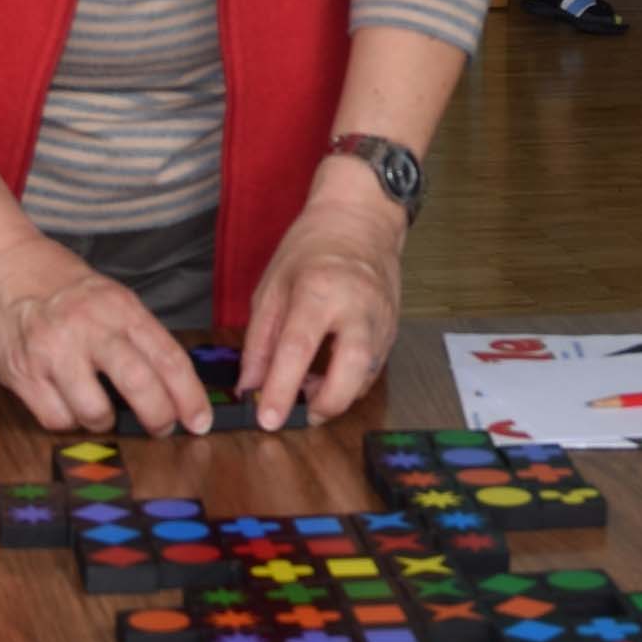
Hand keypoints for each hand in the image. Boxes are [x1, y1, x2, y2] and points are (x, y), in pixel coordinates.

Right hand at [0, 251, 207, 432]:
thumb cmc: (58, 283)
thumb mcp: (108, 294)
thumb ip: (136, 334)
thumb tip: (172, 384)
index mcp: (118, 306)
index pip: (168, 357)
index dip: (190, 396)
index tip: (200, 420)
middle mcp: (88, 328)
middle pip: (140, 386)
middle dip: (159, 417)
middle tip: (162, 427)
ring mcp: (53, 352)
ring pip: (96, 412)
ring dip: (106, 421)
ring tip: (103, 410)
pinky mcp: (22, 374)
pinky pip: (57, 419)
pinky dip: (69, 420)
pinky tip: (69, 404)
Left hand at [239, 168, 404, 427]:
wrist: (361, 222)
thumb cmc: (311, 249)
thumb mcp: (272, 286)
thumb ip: (260, 340)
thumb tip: (250, 385)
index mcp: (318, 290)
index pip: (298, 349)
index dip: (281, 390)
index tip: (267, 420)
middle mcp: (357, 307)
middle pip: (351, 370)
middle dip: (327, 404)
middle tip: (302, 415)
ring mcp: (380, 320)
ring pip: (366, 376)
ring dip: (338, 395)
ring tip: (310, 389)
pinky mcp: (392, 329)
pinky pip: (373, 369)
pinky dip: (350, 382)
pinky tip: (329, 374)